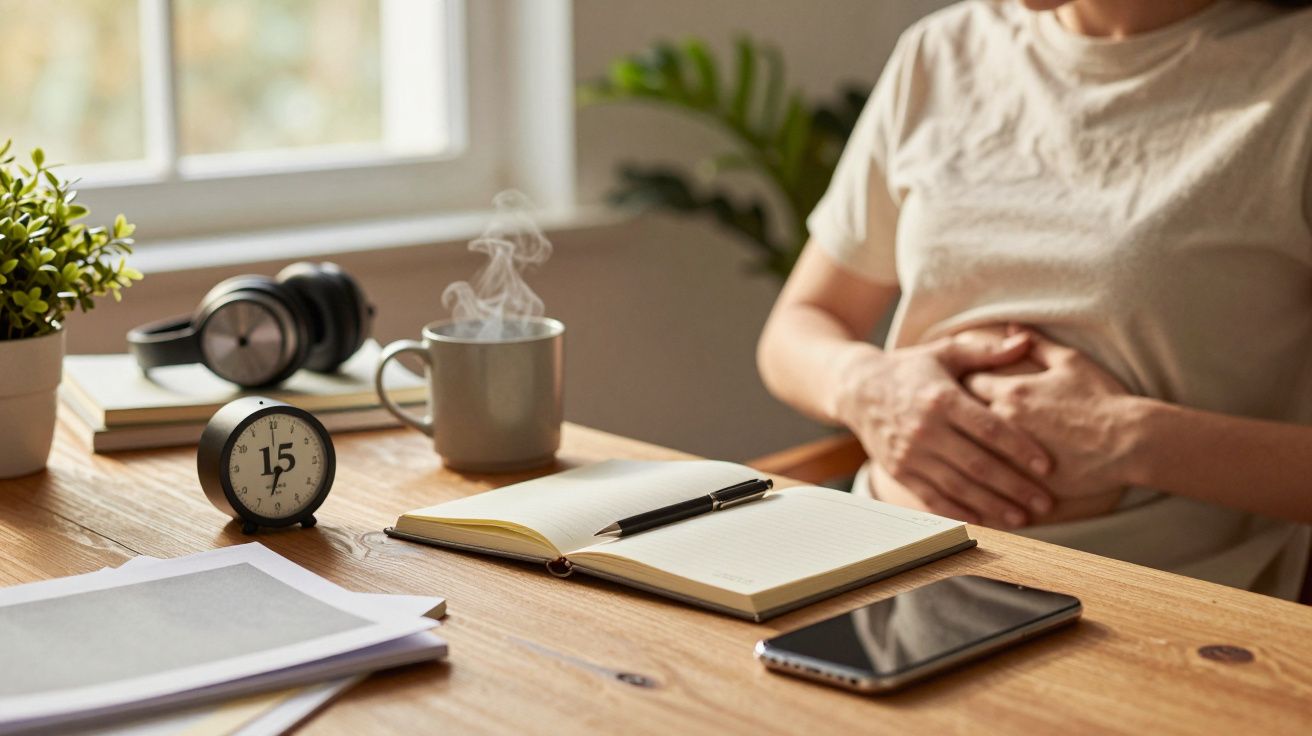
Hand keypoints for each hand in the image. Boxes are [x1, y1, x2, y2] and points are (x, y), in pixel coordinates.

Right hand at [832, 332, 1053, 527]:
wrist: (857, 388)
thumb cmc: (910, 369)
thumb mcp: (945, 353)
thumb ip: (987, 352)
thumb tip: (1025, 340)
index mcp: (942, 400)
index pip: (989, 429)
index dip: (1020, 449)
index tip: (1047, 466)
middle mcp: (925, 430)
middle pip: (978, 465)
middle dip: (1014, 487)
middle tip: (1044, 503)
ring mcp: (910, 454)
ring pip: (958, 487)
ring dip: (992, 506)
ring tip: (1022, 518)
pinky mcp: (899, 472)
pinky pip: (932, 498)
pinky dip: (959, 513)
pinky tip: (984, 521)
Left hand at [963, 331, 1136, 501]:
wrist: (1130, 441)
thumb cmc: (1102, 398)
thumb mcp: (1070, 362)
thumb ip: (1036, 344)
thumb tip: (1011, 328)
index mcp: (1012, 391)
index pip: (965, 384)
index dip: (960, 387)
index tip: (959, 390)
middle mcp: (1004, 422)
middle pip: (960, 421)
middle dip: (954, 421)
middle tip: (951, 422)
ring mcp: (1011, 455)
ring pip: (968, 457)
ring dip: (961, 454)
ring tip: (956, 455)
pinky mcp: (1022, 483)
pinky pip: (987, 486)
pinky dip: (977, 485)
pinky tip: (972, 487)